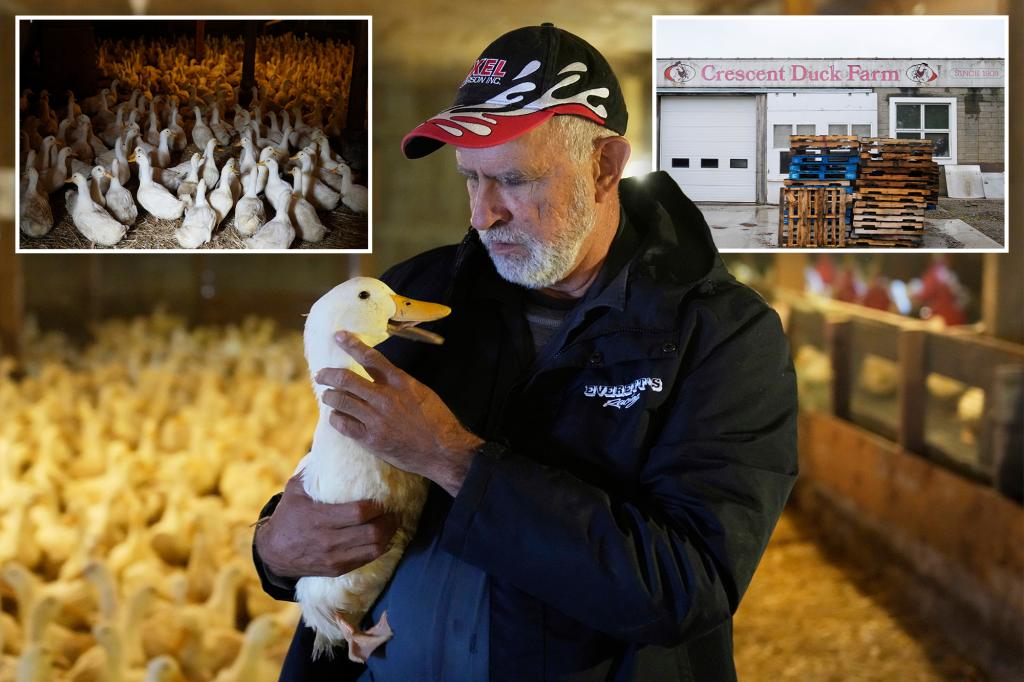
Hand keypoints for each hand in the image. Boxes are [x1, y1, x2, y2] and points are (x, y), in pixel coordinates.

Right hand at [255, 475, 397, 577]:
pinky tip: (385, 539)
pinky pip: (366, 560)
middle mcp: (329, 539)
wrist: (273, 552)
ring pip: (373, 549)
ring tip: (393, 524)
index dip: (377, 506)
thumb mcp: (295, 490)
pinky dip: (380, 549)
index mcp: (320, 517)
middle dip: (389, 521)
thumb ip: (314, 470)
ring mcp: (334, 557)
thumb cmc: (288, 515)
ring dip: (389, 535)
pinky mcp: (337, 569)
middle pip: (372, 532)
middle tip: (395, 511)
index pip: (359, 513)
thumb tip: (331, 446)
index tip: (384, 498)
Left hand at [316, 331, 483, 495]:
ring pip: (340, 401)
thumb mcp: (422, 393)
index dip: (352, 344)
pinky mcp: (371, 439)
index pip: (370, 357)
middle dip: (329, 374)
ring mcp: (376, 419)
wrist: (443, 451)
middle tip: (321, 374)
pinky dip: (335, 418)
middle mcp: (385, 398)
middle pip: (347, 379)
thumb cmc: (437, 421)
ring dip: (329, 396)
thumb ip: (399, 383)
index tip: (338, 336)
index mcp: (400, 382)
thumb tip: (380, 376)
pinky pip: (343, 425)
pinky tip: (336, 416)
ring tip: (328, 395)